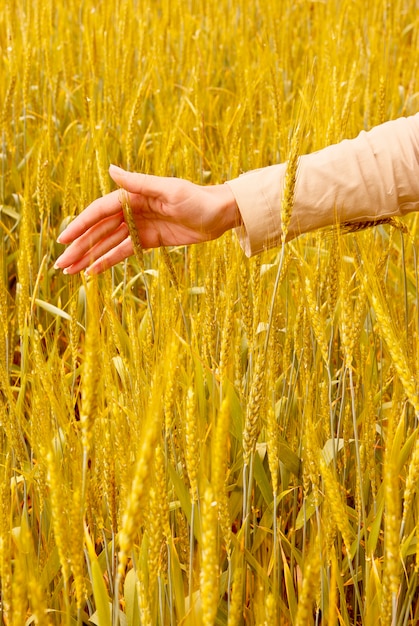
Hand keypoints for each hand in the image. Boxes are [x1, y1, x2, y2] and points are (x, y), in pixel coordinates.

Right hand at [54, 165, 239, 274]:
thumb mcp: (171, 190)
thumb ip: (140, 183)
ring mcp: (139, 227)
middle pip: (99, 231)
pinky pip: (123, 252)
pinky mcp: (149, 241)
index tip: (63, 240)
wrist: (221, 214)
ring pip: (108, 244)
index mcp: (134, 197)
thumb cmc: (198, 198)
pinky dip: (108, 262)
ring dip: (89, 257)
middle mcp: (132, 211)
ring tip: (70, 273)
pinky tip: (93, 272)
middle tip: (60, 264)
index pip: (100, 212)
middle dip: (79, 247)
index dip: (81, 225)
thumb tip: (111, 170)